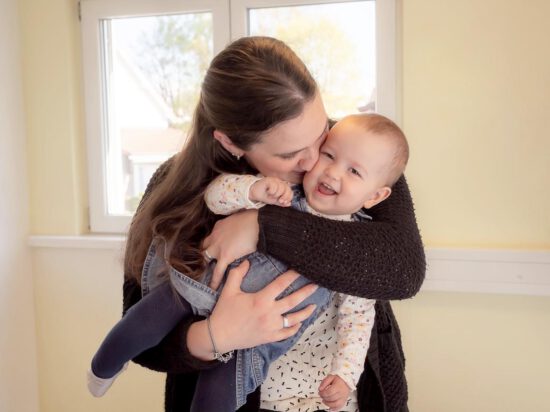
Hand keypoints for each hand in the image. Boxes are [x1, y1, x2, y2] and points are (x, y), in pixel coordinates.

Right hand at [187, 260, 318, 358]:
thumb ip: (238, 273)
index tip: (301, 269)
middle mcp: (269, 313)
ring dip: (305, 312)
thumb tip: (247, 261)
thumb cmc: (224, 312)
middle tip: (316, 285)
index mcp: (261, 300)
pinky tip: (299, 323)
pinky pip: (286, 333)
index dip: (292, 275)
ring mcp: (271, 327)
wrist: (218, 336)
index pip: (281, 284)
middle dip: (306, 292)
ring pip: (294, 319)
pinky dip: (295, 328)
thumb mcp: (229, 290)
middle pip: (293, 301)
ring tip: (314, 305)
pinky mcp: (269, 338)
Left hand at [202, 209, 258, 289]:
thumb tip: (242, 229)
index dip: (211, 244)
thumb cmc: (253, 218)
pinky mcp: (225, 256)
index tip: (213, 248)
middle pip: (204, 247)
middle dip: (204, 254)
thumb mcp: (240, 218)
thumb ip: (237, 226)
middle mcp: (215, 236)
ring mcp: (218, 247)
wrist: (256, 222)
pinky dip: (215, 280)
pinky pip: (217, 271)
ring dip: (205, 266)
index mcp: (219, 226)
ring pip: (206, 258)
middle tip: (205, 262)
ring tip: (203, 275)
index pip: (211, 237)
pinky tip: (213, 287)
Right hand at [249, 177, 292, 206]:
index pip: (290, 191)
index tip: (283, 202)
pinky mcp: (269, 179)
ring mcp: (274, 180)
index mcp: (283, 187)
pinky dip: (272, 191)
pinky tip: (268, 192)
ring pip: (281, 187)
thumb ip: (282, 202)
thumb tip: (289, 204)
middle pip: (287, 189)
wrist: (254, 193)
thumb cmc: (265, 196)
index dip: (288, 197)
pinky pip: (274, 185)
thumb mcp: (274, 201)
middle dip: (284, 196)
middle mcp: (280, 182)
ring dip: (276, 194)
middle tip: (279, 201)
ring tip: (271, 196)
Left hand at [318, 374, 350, 411]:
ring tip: (324, 400)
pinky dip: (333, 408)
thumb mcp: (330, 377)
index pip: (329, 392)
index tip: (320, 392)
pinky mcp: (343, 402)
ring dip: (328, 404)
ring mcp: (343, 398)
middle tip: (321, 395)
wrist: (346, 382)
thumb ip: (324, 382)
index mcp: (338, 386)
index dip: (323, 393)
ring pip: (335, 404)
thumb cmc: (338, 380)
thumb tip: (320, 389)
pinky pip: (339, 407)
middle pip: (331, 398)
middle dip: (324, 398)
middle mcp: (341, 393)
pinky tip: (329, 407)